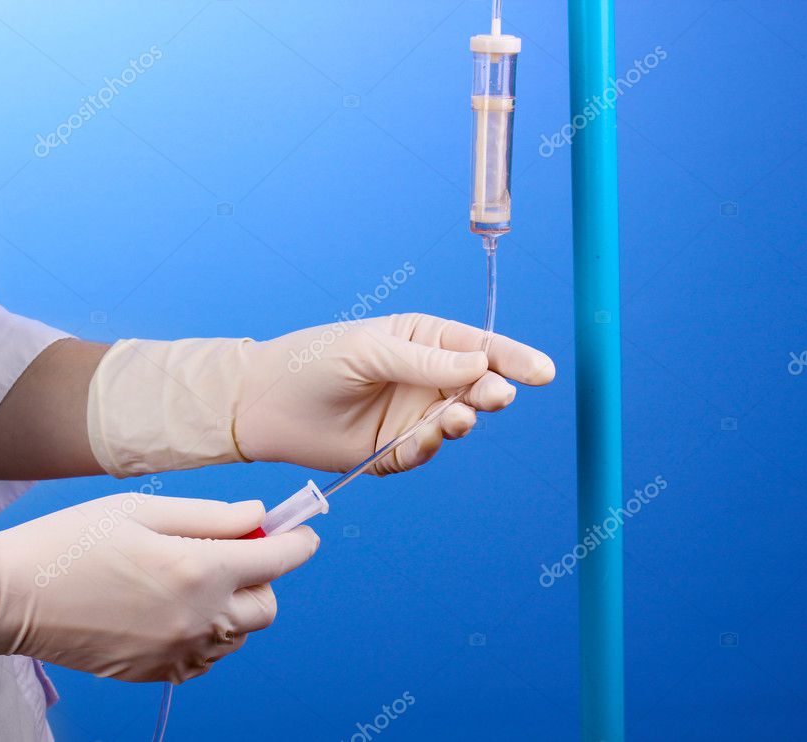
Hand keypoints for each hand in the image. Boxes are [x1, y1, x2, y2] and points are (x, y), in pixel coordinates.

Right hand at [0, 495, 318, 683]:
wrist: (11, 597)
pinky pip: (207, 657)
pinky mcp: (156, 672)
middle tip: (232, 552)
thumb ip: (211, 516)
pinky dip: (208, 634)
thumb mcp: (142, 511)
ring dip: (235, 606)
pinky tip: (176, 609)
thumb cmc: (71, 542)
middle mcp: (197, 618)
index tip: (303, 534)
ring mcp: (177, 652)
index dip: (298, 543)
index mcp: (197, 570)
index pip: (277, 560)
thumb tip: (257, 516)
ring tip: (194, 579)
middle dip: (264, 577)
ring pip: (239, 635)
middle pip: (267, 606)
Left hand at [233, 313, 554, 473]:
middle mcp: (424, 378)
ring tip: (454, 418)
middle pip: (476, 387)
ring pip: (456, 423)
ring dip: (460, 422)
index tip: (542, 372)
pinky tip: (419, 440)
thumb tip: (481, 361)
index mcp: (423, 340)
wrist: (264, 405)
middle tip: (491, 397)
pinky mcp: (394, 450)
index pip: (479, 346)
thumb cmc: (314, 361)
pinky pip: (425, 452)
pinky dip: (427, 448)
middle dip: (489, 392)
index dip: (512, 359)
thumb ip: (425, 360)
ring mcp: (411, 415)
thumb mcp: (370, 349)